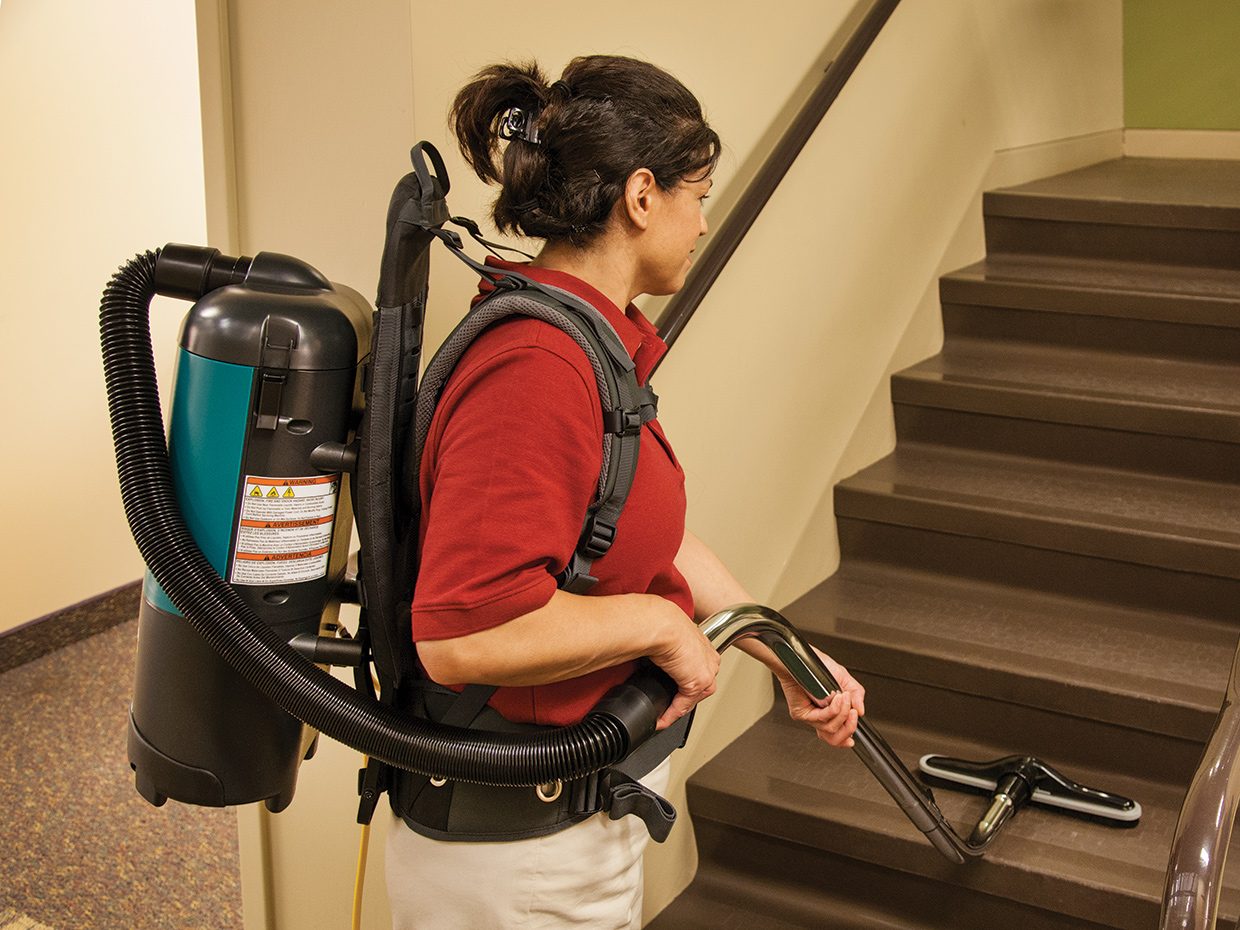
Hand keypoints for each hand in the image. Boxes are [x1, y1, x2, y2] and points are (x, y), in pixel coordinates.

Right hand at [647, 603, 720, 730]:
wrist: (659, 624)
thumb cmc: (658, 622)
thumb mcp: (665, 635)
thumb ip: (665, 646)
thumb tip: (650, 653)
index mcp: (701, 642)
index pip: (695, 667)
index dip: (682, 680)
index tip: (670, 688)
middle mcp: (708, 656)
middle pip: (697, 684)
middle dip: (682, 697)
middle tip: (665, 706)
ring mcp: (706, 670)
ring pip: (693, 697)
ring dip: (677, 708)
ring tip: (662, 716)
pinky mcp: (698, 682)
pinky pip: (684, 705)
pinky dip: (671, 714)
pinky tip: (660, 719)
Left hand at [777, 647, 864, 747]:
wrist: (801, 658)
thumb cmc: (818, 666)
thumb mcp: (843, 679)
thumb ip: (856, 695)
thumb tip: (861, 711)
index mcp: (828, 712)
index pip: (835, 735)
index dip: (845, 739)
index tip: (852, 740)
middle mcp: (818, 717)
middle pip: (834, 737)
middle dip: (849, 727)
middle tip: (853, 713)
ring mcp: (809, 716)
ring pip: (830, 728)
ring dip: (842, 713)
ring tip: (844, 698)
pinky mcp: (801, 713)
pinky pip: (821, 718)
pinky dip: (834, 710)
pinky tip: (837, 699)